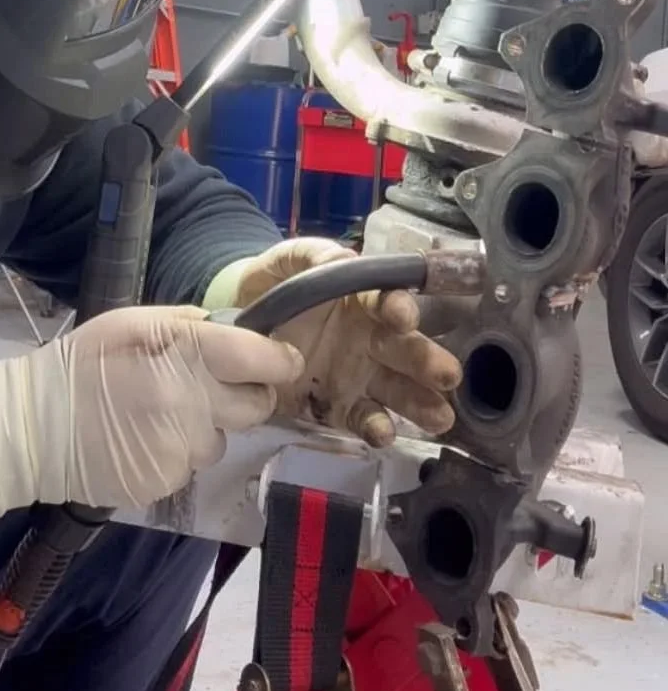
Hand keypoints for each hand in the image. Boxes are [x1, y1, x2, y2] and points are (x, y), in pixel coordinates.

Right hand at [0, 306, 303, 522]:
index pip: (262, 361)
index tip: (281, 360)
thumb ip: (182, 324)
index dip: (280, 360)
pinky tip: (141, 440)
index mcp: (185, 359)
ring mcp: (181, 451)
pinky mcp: (166, 483)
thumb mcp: (125, 324)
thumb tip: (225, 330)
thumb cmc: (78, 367)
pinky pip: (190, 464)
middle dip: (245, 395)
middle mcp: (192, 408)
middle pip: (257, 406)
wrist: (30, 430)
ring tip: (158, 415)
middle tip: (210, 387)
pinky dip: (176, 452)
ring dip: (204, 427)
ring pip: (221, 439)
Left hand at [205, 239, 461, 446]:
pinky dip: (375, 428)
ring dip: (419, 404)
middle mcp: (369, 341)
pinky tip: (384, 436)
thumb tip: (338, 257)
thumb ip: (310, 255)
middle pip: (404, 351)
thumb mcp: (287, 261)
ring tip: (440, 418)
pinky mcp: (338, 407)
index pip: (386, 303)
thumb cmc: (274, 285)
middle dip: (427, 362)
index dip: (398, 308)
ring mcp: (357, 377)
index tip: (404, 318)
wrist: (240, 325)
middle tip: (449, 375)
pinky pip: (361, 419)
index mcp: (361, 302)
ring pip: (396, 391)